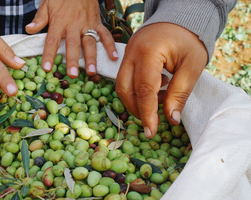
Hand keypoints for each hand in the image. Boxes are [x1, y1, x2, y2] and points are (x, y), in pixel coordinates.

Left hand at [25, 0, 117, 77]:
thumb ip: (39, 19)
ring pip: (90, 42)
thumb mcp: (47, 4)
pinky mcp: (97, 22)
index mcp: (59, 21)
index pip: (52, 40)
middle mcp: (74, 24)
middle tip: (72, 75)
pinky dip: (110, 46)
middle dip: (73, 60)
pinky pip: (105, 34)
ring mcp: (87, 24)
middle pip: (73, 44)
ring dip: (91, 58)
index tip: (47, 68)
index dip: (49, 55)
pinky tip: (114, 57)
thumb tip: (29, 29)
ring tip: (92, 72)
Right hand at [115, 23, 207, 137]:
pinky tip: (156, 89)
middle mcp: (131, 53)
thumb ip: (180, 92)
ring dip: (135, 101)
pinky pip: (125, 79)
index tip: (151, 132)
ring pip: (121, 86)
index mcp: (149, 53)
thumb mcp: (192, 66)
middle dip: (138, 109)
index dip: (147, 113)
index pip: (144, 89)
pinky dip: (136, 91)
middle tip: (154, 121)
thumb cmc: (188, 41)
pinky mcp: (127, 57)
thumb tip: (171, 119)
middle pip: (125, 89)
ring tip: (158, 102)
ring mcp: (126, 54)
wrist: (179, 19)